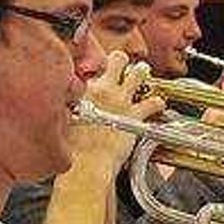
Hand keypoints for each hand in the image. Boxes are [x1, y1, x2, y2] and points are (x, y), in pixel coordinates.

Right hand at [69, 51, 164, 172]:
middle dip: (122, 60)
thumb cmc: (73, 149)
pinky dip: (158, 102)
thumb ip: (69, 107)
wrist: (86, 163)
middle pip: (117, 59)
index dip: (99, 69)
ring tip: (144, 72)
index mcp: (83, 89)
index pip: (95, 67)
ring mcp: (121, 100)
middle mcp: (103, 89)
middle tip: (124, 64)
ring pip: (138, 73)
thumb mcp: (64, 120)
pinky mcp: (135, 115)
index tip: (100, 73)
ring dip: (142, 72)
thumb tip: (69, 107)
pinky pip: (153, 102)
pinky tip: (158, 104)